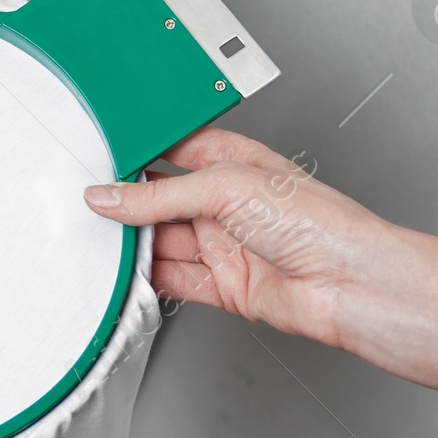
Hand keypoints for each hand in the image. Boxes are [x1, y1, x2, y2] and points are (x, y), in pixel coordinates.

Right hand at [86, 128, 437, 392]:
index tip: (94, 158)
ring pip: (160, 241)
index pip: (168, 150)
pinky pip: (172, 279)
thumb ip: (159, 196)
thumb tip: (110, 197)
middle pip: (158, 199)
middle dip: (124, 202)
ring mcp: (223, 244)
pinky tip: (124, 272)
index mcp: (230, 160)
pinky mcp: (223, 285)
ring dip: (131, 243)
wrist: (351, 286)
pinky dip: (146, 279)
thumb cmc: (317, 221)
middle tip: (86, 203)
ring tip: (97, 239)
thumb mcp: (224, 187)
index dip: (133, 154)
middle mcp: (225, 202)